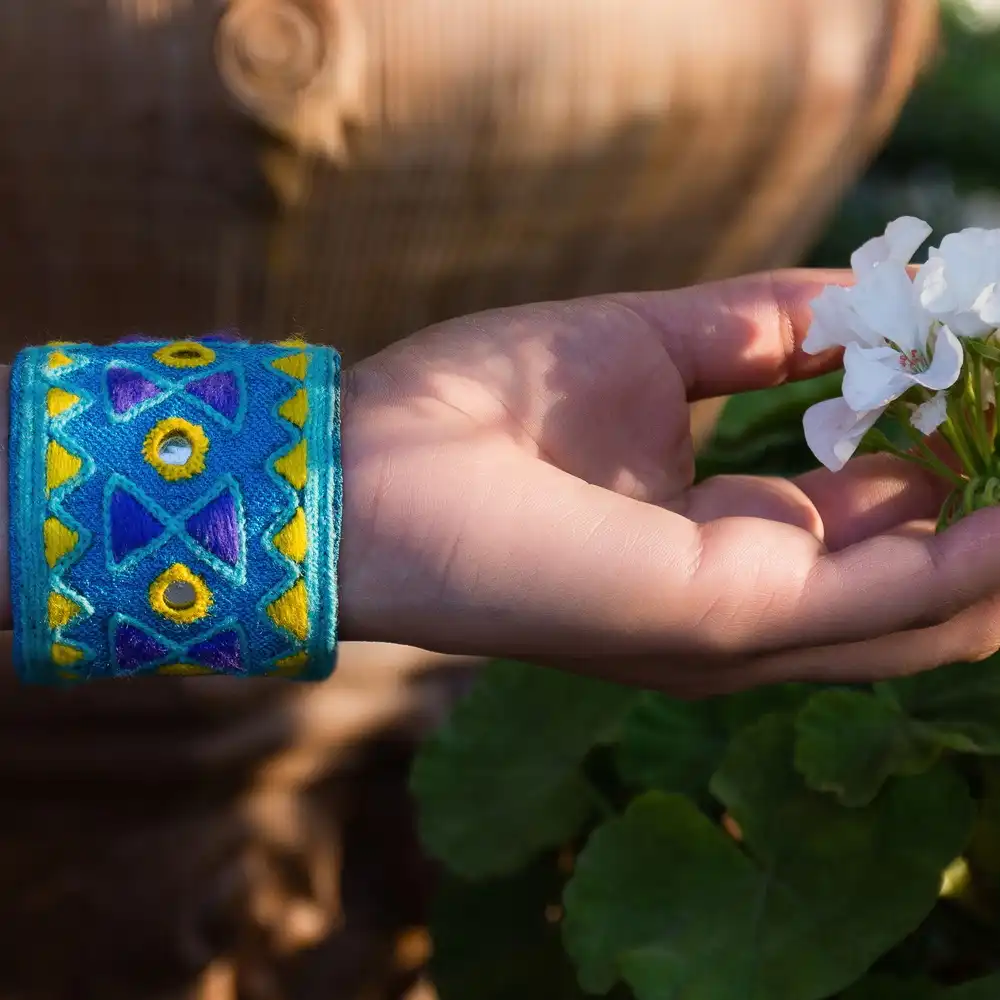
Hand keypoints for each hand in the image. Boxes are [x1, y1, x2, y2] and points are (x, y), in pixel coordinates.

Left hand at [338, 273, 999, 694]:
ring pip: (926, 597)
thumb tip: (869, 299)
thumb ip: (762, 329)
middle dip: (995, 502)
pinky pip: (887, 590)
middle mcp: (746, 595)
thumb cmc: (483, 409)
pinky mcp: (721, 610)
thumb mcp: (647, 347)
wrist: (366, 467)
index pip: (880, 512)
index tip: (989, 383)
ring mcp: (739, 618)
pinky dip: (974, 550)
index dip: (951, 449)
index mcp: (726, 535)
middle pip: (920, 569)